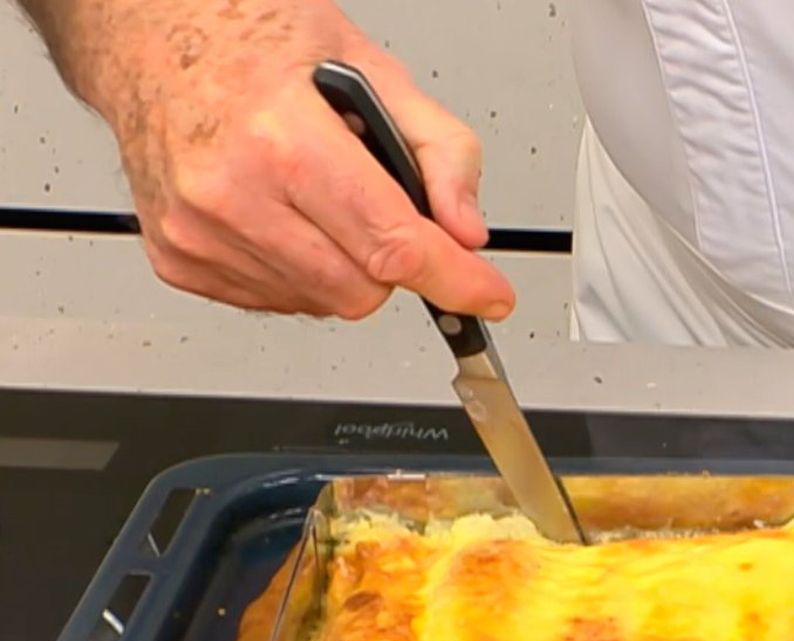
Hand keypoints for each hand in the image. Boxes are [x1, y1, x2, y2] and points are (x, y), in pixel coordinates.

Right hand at [78, 0, 513, 319]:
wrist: (152, 33)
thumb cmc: (250, 37)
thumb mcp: (371, 67)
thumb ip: (441, 151)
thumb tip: (467, 231)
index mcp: (284, 138)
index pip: (393, 243)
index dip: (455, 279)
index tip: (489, 297)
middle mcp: (232, 192)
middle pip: (363, 290)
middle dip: (391, 261)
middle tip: (376, 206)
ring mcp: (199, 232)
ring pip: (321, 304)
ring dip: (343, 267)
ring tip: (316, 193)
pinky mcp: (180, 259)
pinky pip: (275, 301)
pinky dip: (297, 271)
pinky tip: (281, 214)